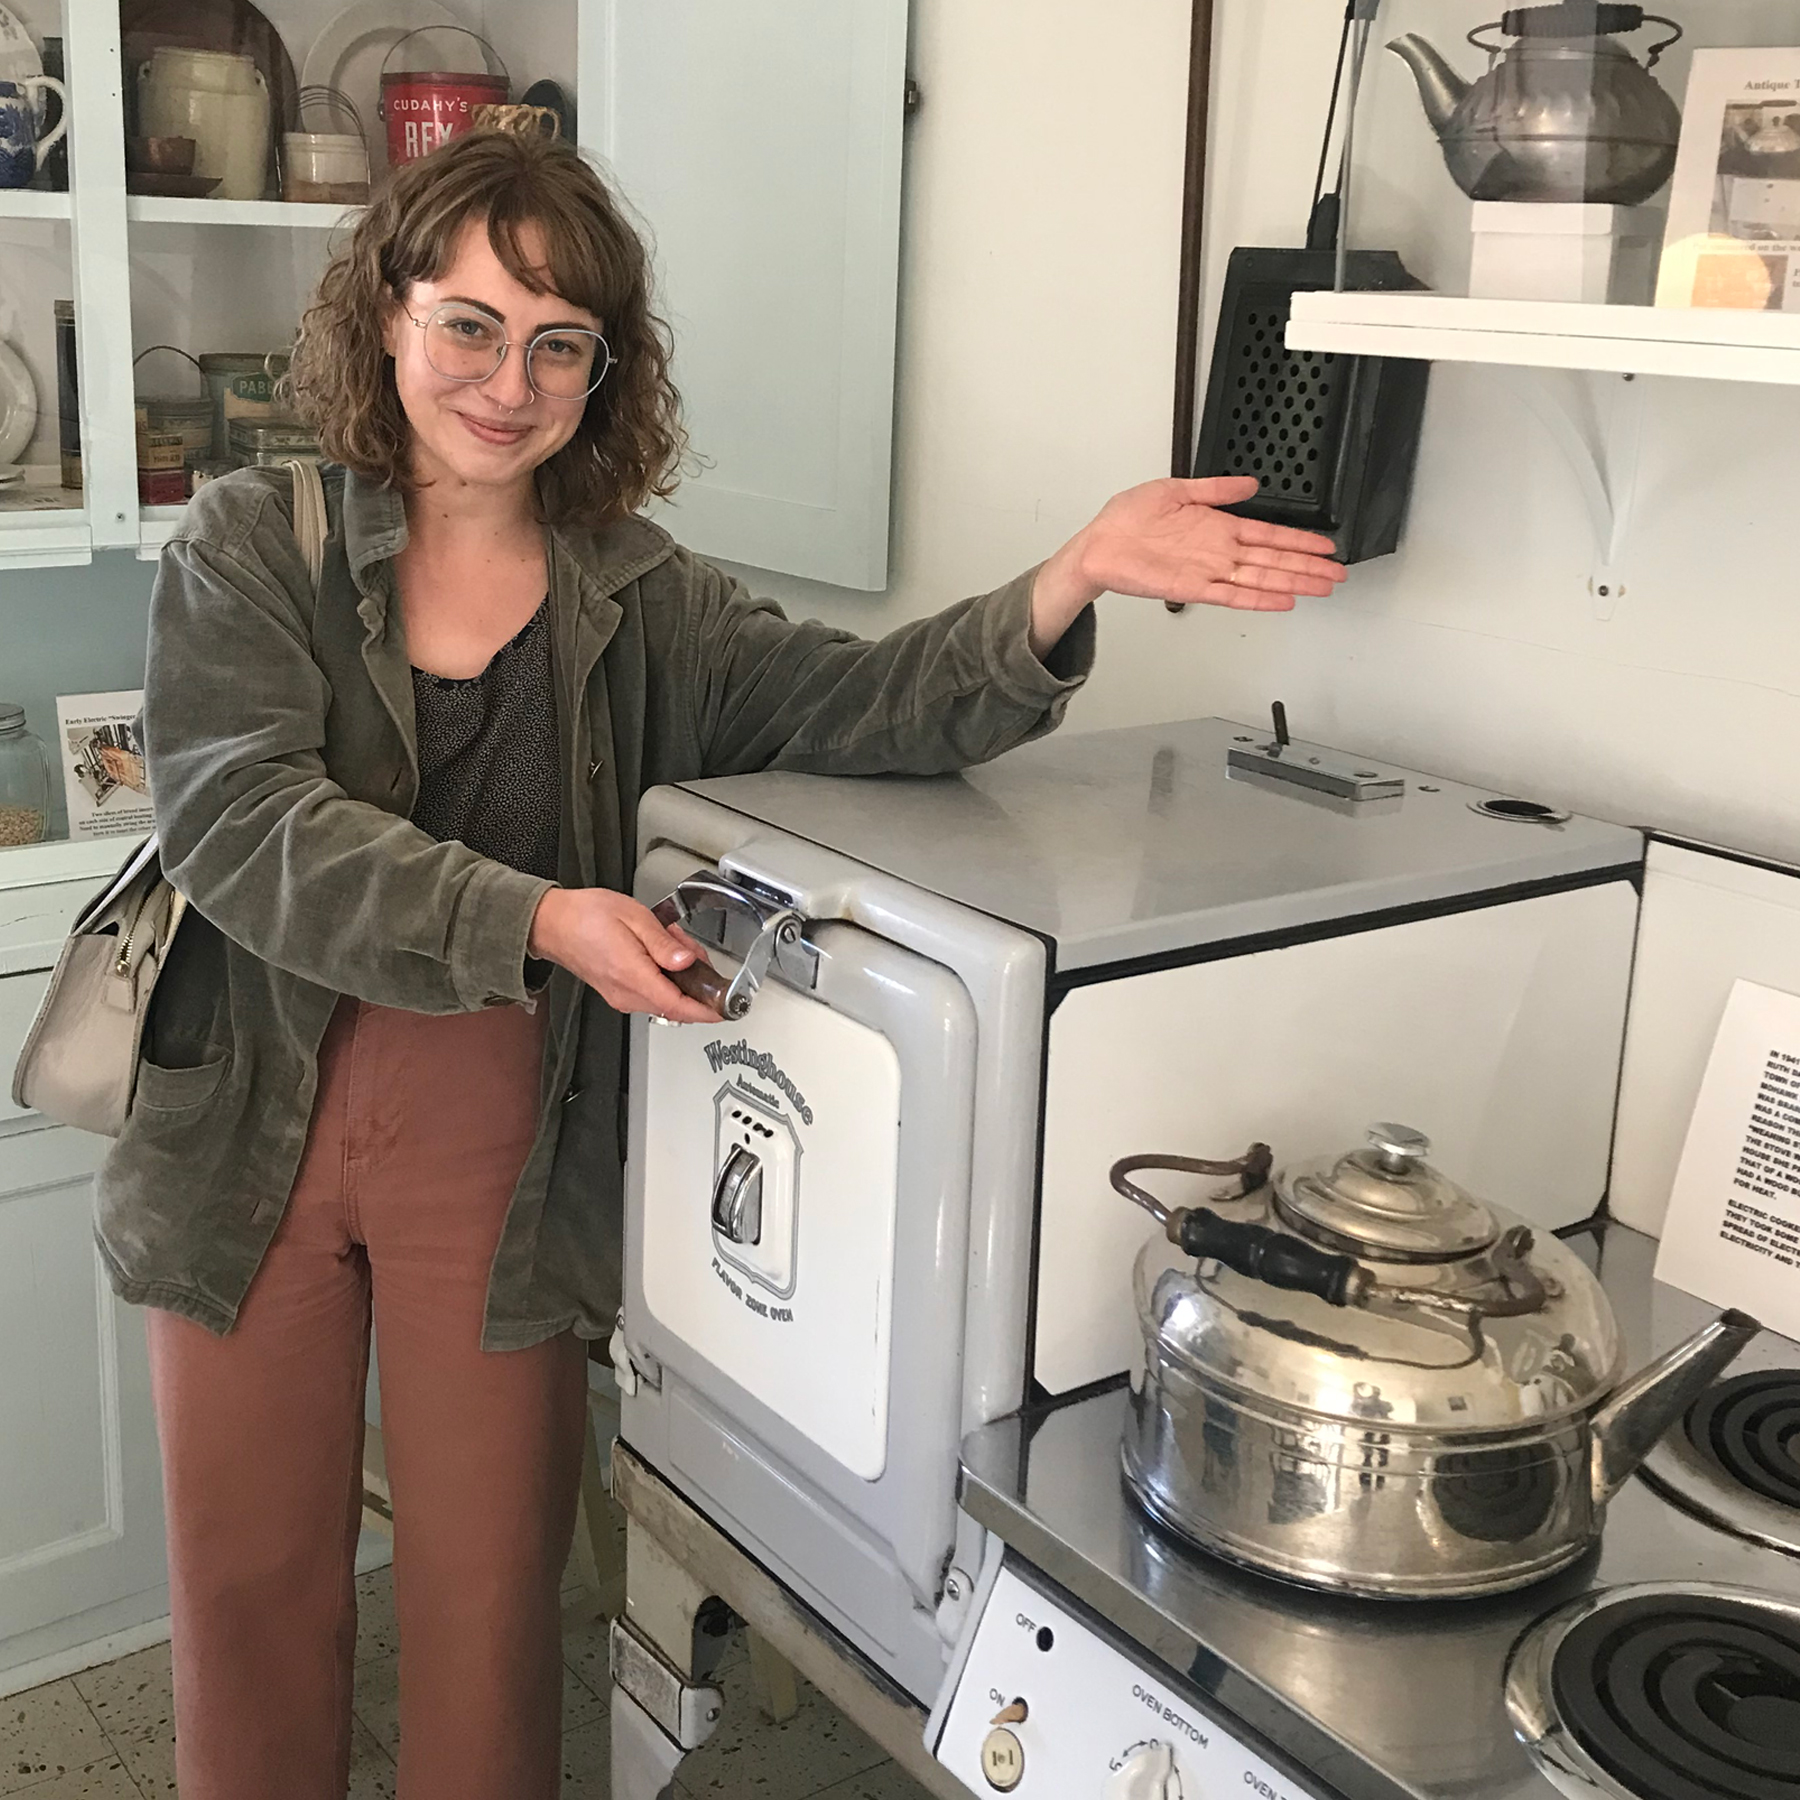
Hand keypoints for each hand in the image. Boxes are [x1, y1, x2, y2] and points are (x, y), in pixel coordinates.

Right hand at [528, 888, 723, 1022]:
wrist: (552, 922)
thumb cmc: (586, 915)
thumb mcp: (634, 918)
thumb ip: (664, 944)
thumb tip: (687, 962)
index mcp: (632, 975)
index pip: (677, 1005)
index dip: (706, 1010)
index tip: (725, 1009)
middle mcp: (626, 993)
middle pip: (675, 1002)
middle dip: (693, 980)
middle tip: (688, 948)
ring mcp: (621, 996)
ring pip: (664, 997)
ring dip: (677, 975)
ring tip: (667, 942)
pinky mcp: (618, 993)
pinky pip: (650, 992)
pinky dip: (663, 975)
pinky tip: (657, 951)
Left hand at [1029, 476, 1347, 654]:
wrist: (1098, 544)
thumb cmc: (1127, 519)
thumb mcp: (1174, 490)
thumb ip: (1215, 490)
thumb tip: (1249, 485)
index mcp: (1216, 526)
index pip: (1268, 535)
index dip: (1299, 541)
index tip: (1325, 546)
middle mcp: (1217, 551)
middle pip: (1273, 559)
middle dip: (1308, 567)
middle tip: (1338, 574)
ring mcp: (1208, 571)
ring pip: (1261, 579)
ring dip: (1293, 583)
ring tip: (1323, 587)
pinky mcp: (1192, 589)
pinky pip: (1232, 595)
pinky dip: (1258, 598)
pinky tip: (1283, 600)